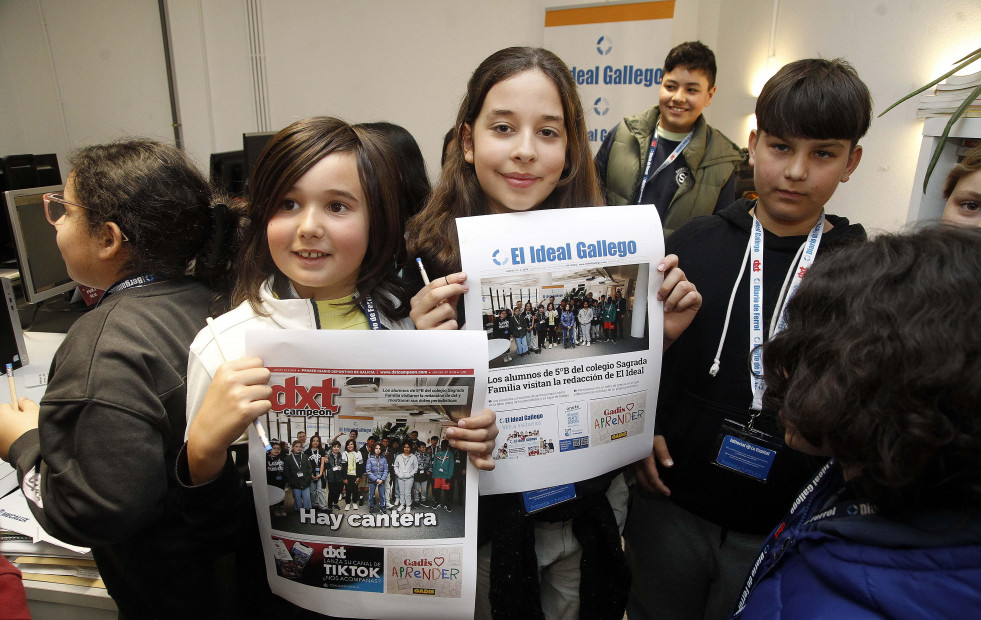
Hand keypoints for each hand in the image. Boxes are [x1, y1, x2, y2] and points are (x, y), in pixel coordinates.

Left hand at [0, 398, 39, 460]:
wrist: (33, 451)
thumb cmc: (32, 431)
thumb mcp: (34, 411)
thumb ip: (26, 403)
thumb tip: (22, 401)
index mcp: (1, 415)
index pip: (7, 406)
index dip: (18, 409)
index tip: (24, 412)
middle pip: (5, 419)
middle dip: (14, 420)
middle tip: (26, 423)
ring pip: (5, 431)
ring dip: (12, 431)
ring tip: (25, 434)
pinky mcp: (0, 450)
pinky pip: (6, 442)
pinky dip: (12, 441)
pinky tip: (22, 442)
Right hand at [187, 357, 271, 484]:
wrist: (206, 431)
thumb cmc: (217, 406)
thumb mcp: (221, 382)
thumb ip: (239, 372)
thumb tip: (262, 365)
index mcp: (225, 369)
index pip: (257, 361)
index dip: (257, 372)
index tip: (251, 381)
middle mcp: (231, 380)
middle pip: (265, 373)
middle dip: (262, 384)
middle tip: (251, 394)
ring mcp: (238, 395)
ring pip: (268, 390)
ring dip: (262, 398)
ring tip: (247, 404)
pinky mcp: (245, 411)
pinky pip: (267, 404)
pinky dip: (262, 410)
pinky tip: (249, 413)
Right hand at [410, 272, 468, 329]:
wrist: (435, 341)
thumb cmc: (438, 321)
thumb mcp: (443, 305)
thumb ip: (450, 294)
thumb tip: (460, 281)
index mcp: (417, 301)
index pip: (432, 285)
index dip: (449, 279)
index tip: (462, 276)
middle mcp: (416, 312)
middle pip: (435, 294)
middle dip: (453, 288)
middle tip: (464, 288)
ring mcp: (422, 324)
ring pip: (445, 309)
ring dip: (453, 313)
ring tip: (449, 318)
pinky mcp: (431, 334)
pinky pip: (450, 323)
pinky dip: (453, 324)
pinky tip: (448, 327)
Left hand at [447, 408, 497, 470]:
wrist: (473, 430)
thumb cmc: (469, 422)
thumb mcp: (467, 414)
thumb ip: (463, 414)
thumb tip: (452, 416)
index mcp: (490, 418)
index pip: (487, 419)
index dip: (473, 422)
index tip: (460, 423)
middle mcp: (492, 431)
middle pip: (482, 434)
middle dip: (464, 434)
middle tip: (451, 432)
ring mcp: (491, 444)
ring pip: (483, 447)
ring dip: (466, 445)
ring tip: (453, 442)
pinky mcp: (489, 456)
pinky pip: (489, 464)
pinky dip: (480, 462)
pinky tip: (470, 457)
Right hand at [632, 434, 672, 494]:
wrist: (635, 430)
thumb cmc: (649, 435)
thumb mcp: (659, 441)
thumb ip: (664, 453)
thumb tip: (670, 465)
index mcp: (645, 460)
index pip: (653, 478)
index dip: (660, 487)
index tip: (668, 492)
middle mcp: (636, 465)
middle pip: (645, 483)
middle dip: (655, 490)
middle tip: (664, 493)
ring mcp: (632, 465)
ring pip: (639, 481)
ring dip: (649, 487)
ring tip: (659, 488)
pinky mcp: (630, 464)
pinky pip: (636, 477)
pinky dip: (644, 482)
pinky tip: (650, 481)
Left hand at [657, 255, 700, 349]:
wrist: (663, 328)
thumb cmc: (657, 312)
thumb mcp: (651, 297)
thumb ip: (652, 286)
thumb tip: (645, 277)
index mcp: (669, 276)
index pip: (673, 260)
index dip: (668, 261)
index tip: (659, 269)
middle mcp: (681, 280)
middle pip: (678, 272)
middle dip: (666, 286)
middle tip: (659, 298)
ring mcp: (690, 289)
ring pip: (683, 286)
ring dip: (672, 299)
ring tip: (667, 308)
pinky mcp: (696, 299)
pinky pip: (691, 296)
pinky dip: (682, 304)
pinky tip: (677, 309)